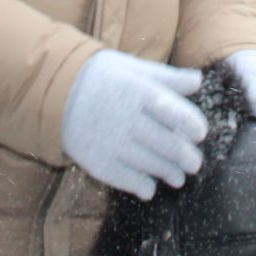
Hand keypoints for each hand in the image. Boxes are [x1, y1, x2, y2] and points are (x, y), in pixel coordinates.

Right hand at [61, 50, 206, 199]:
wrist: (55, 93)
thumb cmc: (101, 77)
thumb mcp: (133, 68)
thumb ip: (167, 77)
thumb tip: (198, 81)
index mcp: (139, 92)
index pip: (175, 112)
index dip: (192, 125)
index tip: (200, 133)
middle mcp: (127, 118)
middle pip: (167, 144)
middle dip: (187, 157)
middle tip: (194, 164)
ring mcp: (112, 142)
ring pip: (152, 164)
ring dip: (170, 173)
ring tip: (177, 177)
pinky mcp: (98, 162)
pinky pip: (128, 180)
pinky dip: (143, 186)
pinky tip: (150, 187)